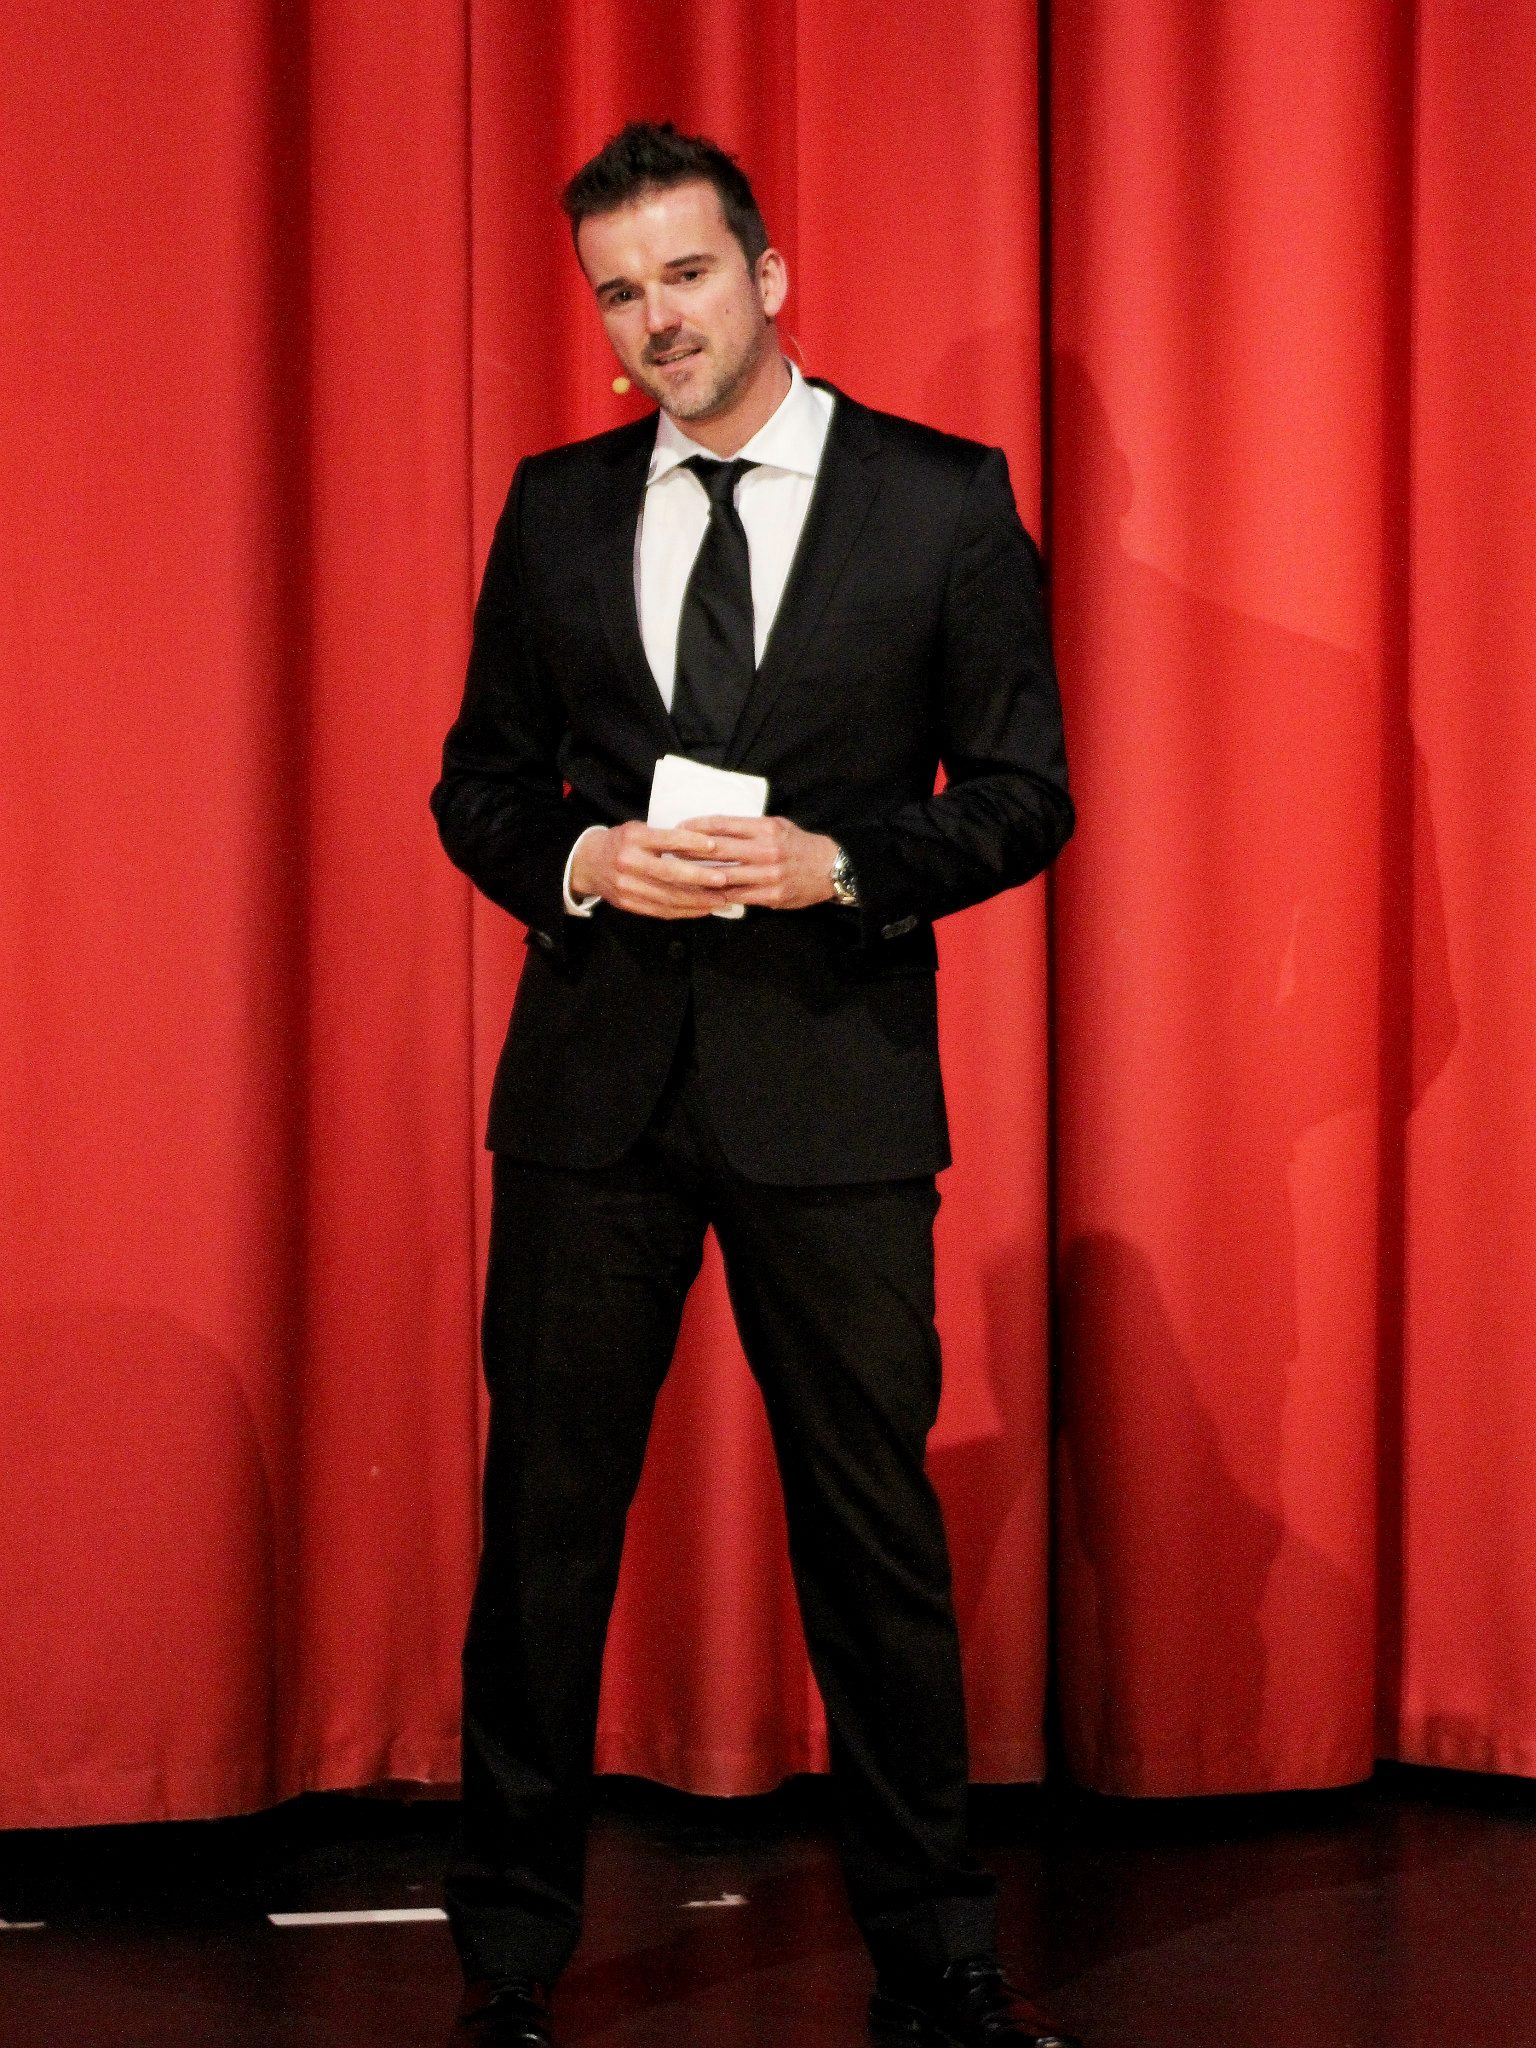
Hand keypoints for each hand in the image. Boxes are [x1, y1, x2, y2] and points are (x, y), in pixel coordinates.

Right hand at [570, 820, 733, 918]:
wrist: (588, 863)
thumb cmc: (621, 843)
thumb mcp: (638, 831)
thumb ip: (664, 838)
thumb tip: (704, 846)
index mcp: (633, 839)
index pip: (666, 840)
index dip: (691, 843)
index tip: (714, 846)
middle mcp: (629, 863)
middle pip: (669, 873)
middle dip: (700, 878)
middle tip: (724, 879)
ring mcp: (628, 887)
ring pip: (668, 897)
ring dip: (698, 900)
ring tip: (720, 899)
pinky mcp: (629, 904)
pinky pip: (661, 910)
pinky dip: (685, 911)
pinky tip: (702, 909)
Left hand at [683, 815, 839, 910]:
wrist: (832, 868)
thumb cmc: (800, 845)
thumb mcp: (778, 826)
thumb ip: (750, 827)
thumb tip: (716, 829)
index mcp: (765, 828)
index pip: (723, 825)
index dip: (697, 826)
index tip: (679, 828)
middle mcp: (766, 850)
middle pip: (718, 850)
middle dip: (689, 850)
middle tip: (669, 849)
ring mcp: (768, 875)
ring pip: (724, 876)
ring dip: (698, 876)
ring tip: (678, 874)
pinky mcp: (771, 896)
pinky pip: (737, 896)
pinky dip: (717, 895)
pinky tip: (701, 894)